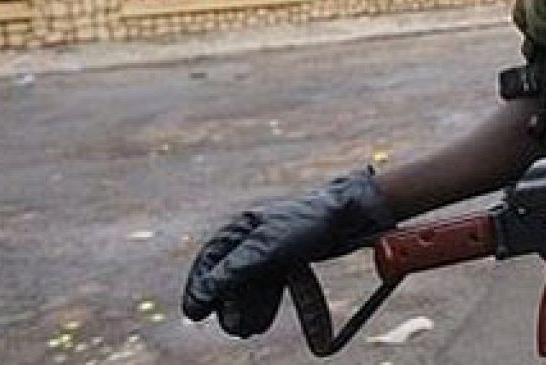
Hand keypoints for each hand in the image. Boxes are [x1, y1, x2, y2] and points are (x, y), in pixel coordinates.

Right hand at [181, 169, 394, 336]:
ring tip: (246, 331)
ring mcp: (272, 247)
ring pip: (250, 283)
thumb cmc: (308, 224)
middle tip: (232, 328)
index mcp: (242, 227)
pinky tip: (261, 322)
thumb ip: (234, 269)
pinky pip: (269, 284)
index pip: (210, 259)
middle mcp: (254, 236)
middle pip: (229, 275)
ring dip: (245, 308)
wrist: (352, 215)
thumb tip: (204, 293)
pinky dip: (263, 303)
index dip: (199, 287)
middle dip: (227, 304)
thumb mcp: (266, 248)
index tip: (194, 314)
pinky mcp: (291, 257)